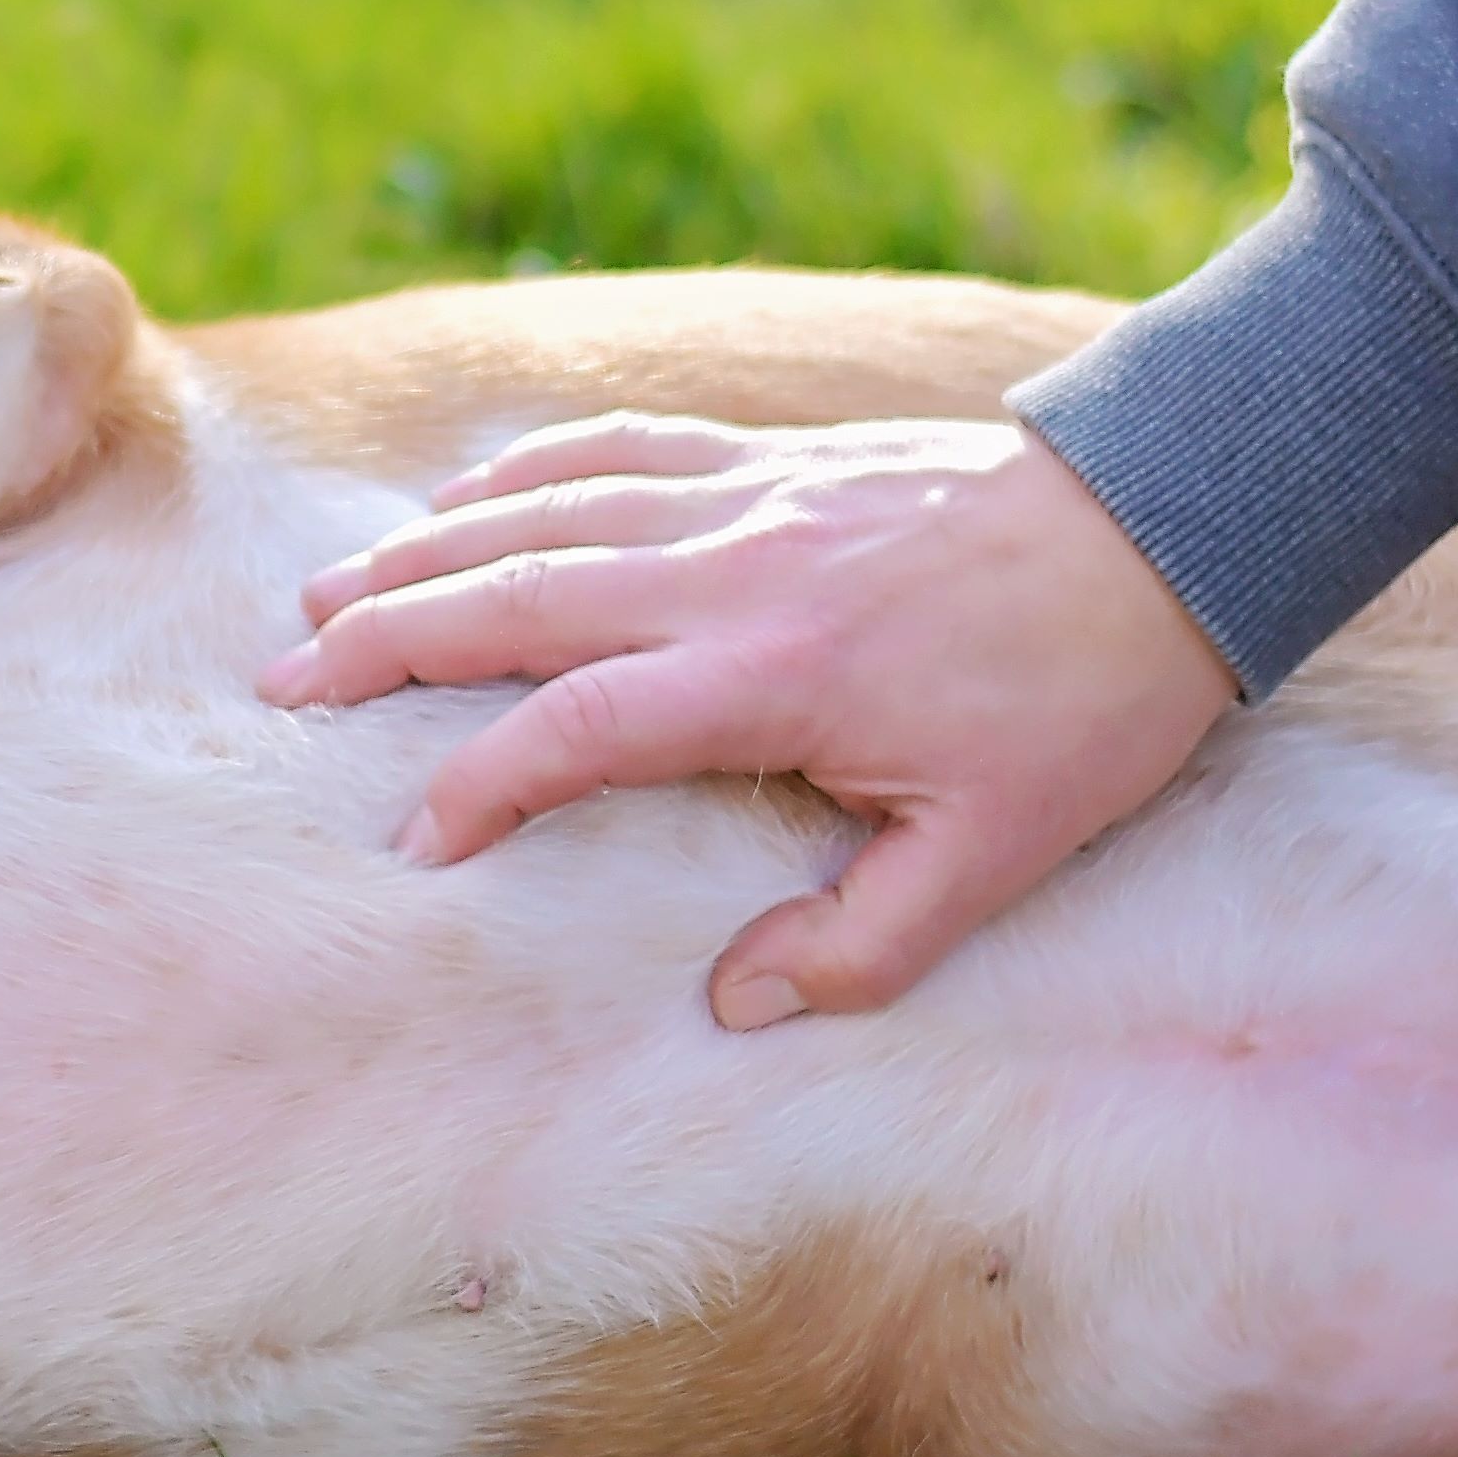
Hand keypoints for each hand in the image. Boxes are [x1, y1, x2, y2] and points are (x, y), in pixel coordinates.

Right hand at [257, 413, 1239, 1028]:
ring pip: (545, 515)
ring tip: (324, 599)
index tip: (418, 840)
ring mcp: (747, 498)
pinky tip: (460, 503)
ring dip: (425, 555)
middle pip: (517, 595)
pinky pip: (617, 451)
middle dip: (387, 641)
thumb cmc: (1090, 701)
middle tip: (281, 685)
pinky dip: (524, 473)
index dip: (482, 783)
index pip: (580, 724)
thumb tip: (735, 1005)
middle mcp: (735, 571)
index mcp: (777, 675)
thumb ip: (861, 945)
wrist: (1176, 525)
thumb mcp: (1000, 855)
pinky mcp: (772, 458)